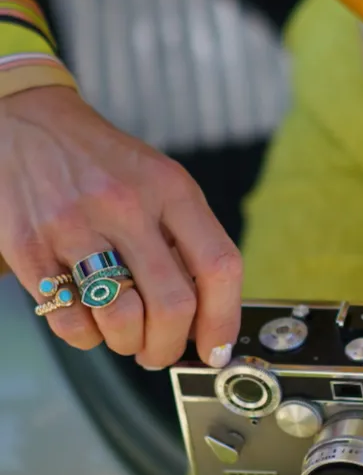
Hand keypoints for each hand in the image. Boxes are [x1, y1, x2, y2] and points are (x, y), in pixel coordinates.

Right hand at [0, 86, 241, 367]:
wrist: (26, 122)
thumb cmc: (104, 163)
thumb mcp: (161, 181)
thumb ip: (188, 238)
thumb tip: (209, 314)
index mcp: (172, 189)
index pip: (220, 265)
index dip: (225, 320)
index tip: (218, 349)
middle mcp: (127, 205)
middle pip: (173, 305)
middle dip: (170, 346)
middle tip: (162, 352)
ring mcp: (75, 226)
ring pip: (122, 319)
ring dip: (129, 345)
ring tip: (127, 336)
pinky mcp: (29, 246)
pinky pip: (70, 320)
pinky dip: (87, 337)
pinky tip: (90, 320)